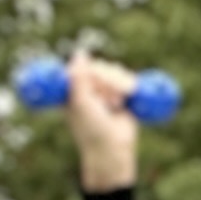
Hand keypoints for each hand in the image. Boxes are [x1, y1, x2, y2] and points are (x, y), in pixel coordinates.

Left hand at [66, 52, 143, 191]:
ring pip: (115, 70)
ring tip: (116, 103)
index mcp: (71, 92)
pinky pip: (127, 78)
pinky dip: (129, 87)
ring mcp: (104, 91)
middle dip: (107, 79)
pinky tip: (125, 100)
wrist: (112, 146)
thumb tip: (79, 53)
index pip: (81, 67)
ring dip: (118, 85)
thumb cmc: (91, 129)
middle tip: (107, 99)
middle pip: (100, 66)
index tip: (94, 84)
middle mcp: (86, 90)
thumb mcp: (81, 103)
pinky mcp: (121, 94)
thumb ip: (79, 78)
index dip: (91, 71)